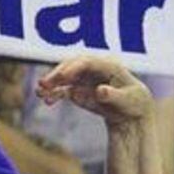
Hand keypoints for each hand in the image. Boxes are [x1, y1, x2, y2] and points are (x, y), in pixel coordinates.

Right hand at [36, 57, 153, 129]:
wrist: (130, 111)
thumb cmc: (133, 101)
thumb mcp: (127, 100)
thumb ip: (113, 95)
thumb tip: (100, 91)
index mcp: (108, 65)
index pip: (87, 62)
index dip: (74, 68)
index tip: (63, 76)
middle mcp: (93, 69)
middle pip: (72, 67)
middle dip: (57, 74)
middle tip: (44, 84)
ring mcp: (84, 78)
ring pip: (64, 78)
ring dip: (51, 84)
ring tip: (40, 93)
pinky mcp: (78, 89)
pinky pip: (63, 90)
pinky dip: (54, 94)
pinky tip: (47, 101)